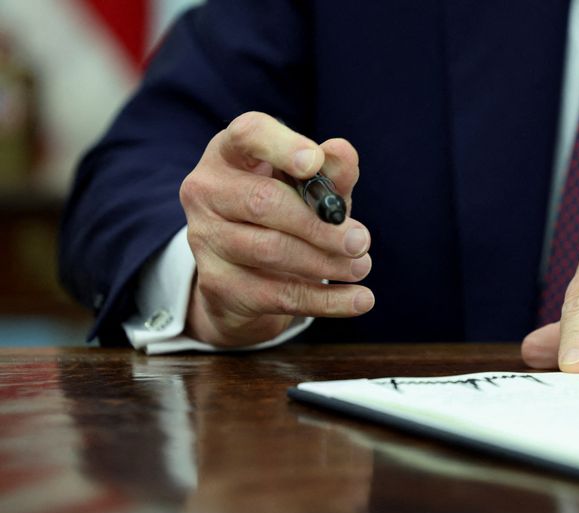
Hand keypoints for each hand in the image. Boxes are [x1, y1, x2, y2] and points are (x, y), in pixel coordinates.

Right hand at [179, 112, 373, 345]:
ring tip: (361, 266)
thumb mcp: (311, 187)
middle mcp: (207, 190)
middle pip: (263, 202)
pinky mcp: (216, 284)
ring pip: (270, 251)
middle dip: (319, 224)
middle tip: (361, 240)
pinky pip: (276, 295)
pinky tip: (359, 300)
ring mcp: (205, 238)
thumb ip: (331, 170)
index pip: (248, 134)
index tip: (315, 162)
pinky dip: (324, 299)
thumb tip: (342, 152)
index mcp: (230, 152)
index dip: (282, 146)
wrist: (248, 273)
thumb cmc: (283, 210)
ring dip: (325, 262)